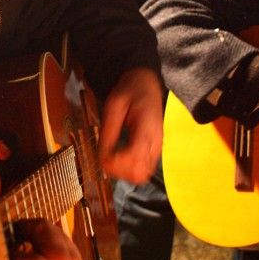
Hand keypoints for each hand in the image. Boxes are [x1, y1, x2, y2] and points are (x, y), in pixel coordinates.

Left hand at [99, 68, 162, 183]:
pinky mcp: (154, 150)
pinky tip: (119, 158)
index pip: (133, 158)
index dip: (115, 163)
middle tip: (105, 158)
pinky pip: (144, 169)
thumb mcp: (114, 105)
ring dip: (124, 173)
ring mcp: (156, 148)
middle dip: (118, 171)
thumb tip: (101, 155)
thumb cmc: (130, 91)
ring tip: (111, 159)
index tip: (102, 156)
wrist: (146, 84)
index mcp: (146, 129)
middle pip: (139, 173)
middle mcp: (155, 142)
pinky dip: (130, 169)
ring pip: (142, 175)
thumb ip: (108, 130)